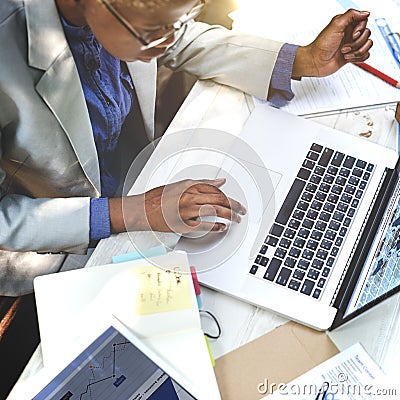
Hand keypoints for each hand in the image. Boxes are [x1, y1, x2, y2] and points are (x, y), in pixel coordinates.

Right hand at [109, 178, 246, 233]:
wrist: (142, 209)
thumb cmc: (159, 197)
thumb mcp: (181, 184)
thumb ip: (202, 183)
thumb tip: (220, 181)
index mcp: (190, 186)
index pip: (216, 190)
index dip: (229, 197)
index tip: (236, 202)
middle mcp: (190, 196)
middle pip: (219, 200)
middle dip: (234, 206)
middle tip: (242, 211)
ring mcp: (187, 210)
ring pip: (214, 211)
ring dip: (228, 215)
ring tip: (236, 219)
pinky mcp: (182, 223)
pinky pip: (203, 225)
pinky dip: (214, 227)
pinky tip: (222, 227)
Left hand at [293, 9, 371, 77]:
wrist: (315, 62)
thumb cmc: (321, 46)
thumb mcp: (335, 25)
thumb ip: (351, 15)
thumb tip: (366, 12)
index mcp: (347, 25)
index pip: (364, 21)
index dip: (360, 29)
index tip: (352, 35)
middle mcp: (350, 34)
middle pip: (367, 34)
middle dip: (356, 43)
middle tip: (344, 47)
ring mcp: (351, 45)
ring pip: (367, 45)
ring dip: (357, 51)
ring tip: (344, 53)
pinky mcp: (352, 56)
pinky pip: (365, 55)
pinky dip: (358, 58)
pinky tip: (347, 58)